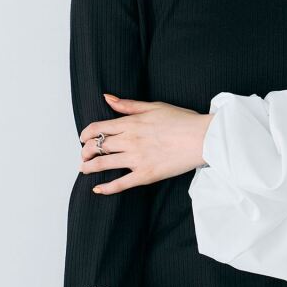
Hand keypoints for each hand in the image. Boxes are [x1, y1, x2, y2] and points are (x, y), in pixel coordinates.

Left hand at [78, 95, 213, 194]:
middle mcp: (130, 140)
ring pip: (103, 164)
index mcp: (131, 123)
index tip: (83, 138)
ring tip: (84, 169)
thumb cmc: (183, 121)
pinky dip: (106, 188)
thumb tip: (107, 98)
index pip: (98, 128)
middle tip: (84, 156)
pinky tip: (97, 188)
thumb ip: (128, 105)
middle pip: (97, 146)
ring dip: (89, 167)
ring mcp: (136, 159)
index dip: (86, 134)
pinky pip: (120, 184)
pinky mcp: (146, 175)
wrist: (203, 138)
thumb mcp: (154, 106)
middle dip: (86, 151)